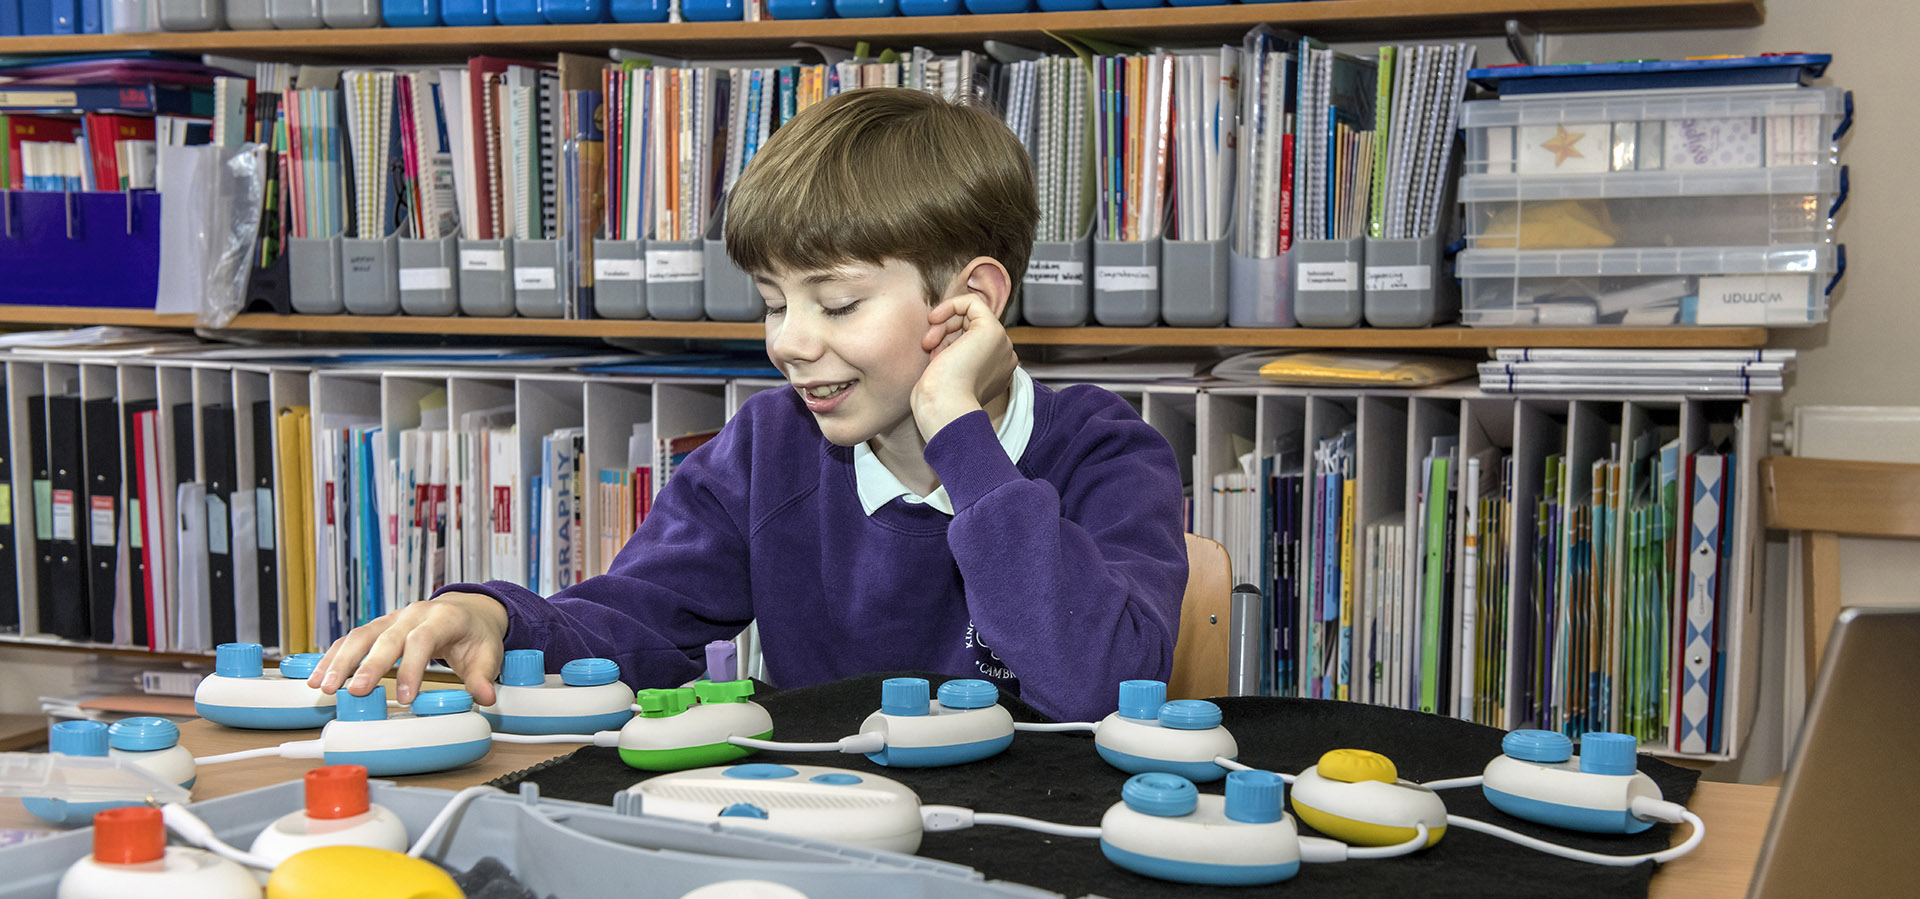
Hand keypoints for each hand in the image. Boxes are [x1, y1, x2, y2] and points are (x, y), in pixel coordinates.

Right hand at [309, 591, 510, 706]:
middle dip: (369, 665)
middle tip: (357, 692)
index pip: (423, 640)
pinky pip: (352, 639)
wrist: (468, 609)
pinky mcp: (379, 627)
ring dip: (341, 661)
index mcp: (443, 618)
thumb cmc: (475, 633)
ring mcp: (393, 619)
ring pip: (362, 635)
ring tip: (325, 687)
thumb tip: (484, 698)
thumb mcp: (488, 653)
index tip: (406, 698)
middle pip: (387, 637)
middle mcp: (414, 615)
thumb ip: (482, 677)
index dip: (413, 668)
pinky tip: (319, 676)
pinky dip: (334, 657)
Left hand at [913, 291, 1016, 440]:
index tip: (931, 352)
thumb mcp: (945, 374)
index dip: (948, 342)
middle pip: (970, 329)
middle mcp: (1003, 358)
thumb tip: (942, 342)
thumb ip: (952, 356)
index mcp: (995, 372)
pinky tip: (935, 318)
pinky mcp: (992, 330)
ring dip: (943, 325)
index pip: (972, 343)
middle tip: (927, 346)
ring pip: (969, 316)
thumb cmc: (938, 401)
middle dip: (945, 332)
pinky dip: (951, 305)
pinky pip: (972, 303)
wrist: (944, 408)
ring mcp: (1001, 344)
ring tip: (928, 343)